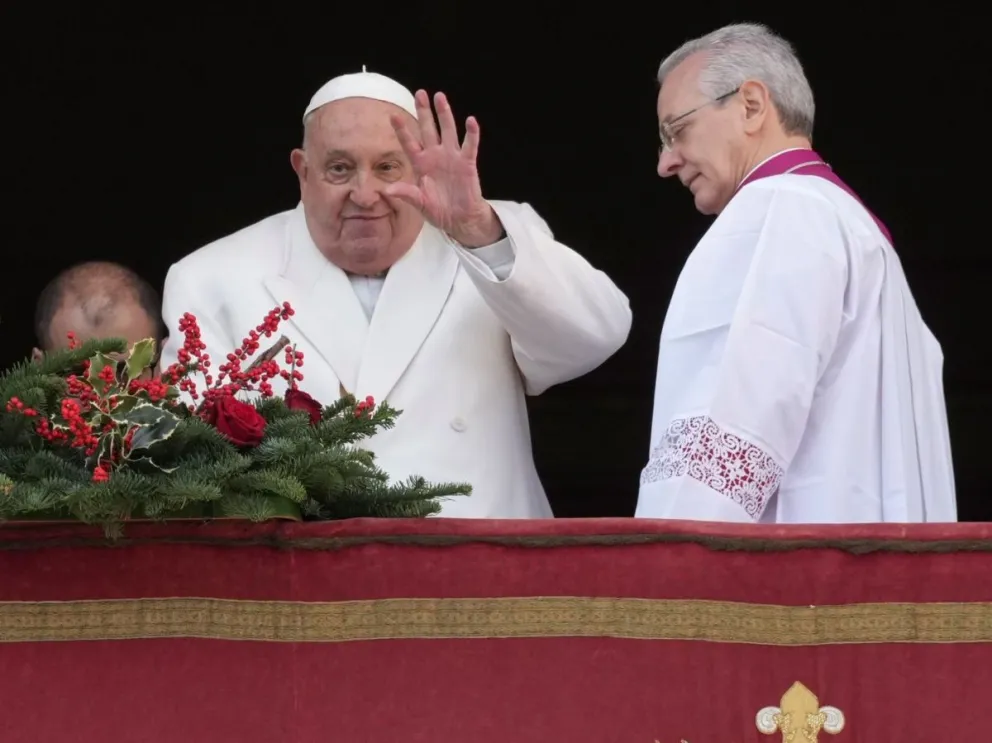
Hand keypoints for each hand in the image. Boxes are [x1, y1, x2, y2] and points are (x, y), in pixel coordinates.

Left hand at [386, 90, 503, 247]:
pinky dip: (471, 134)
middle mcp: (435, 156)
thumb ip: (406, 194)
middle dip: (424, 112)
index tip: (393, 116)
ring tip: (440, 97)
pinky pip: (470, 145)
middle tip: (420, 93)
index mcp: (420, 164)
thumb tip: (387, 190)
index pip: (409, 143)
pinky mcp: (467, 163)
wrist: (459, 220)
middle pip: (428, 129)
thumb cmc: (438, 210)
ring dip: (444, 114)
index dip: (402, 130)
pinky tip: (471, 121)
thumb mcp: (419, 203)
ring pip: (447, 131)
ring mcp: (451, 157)